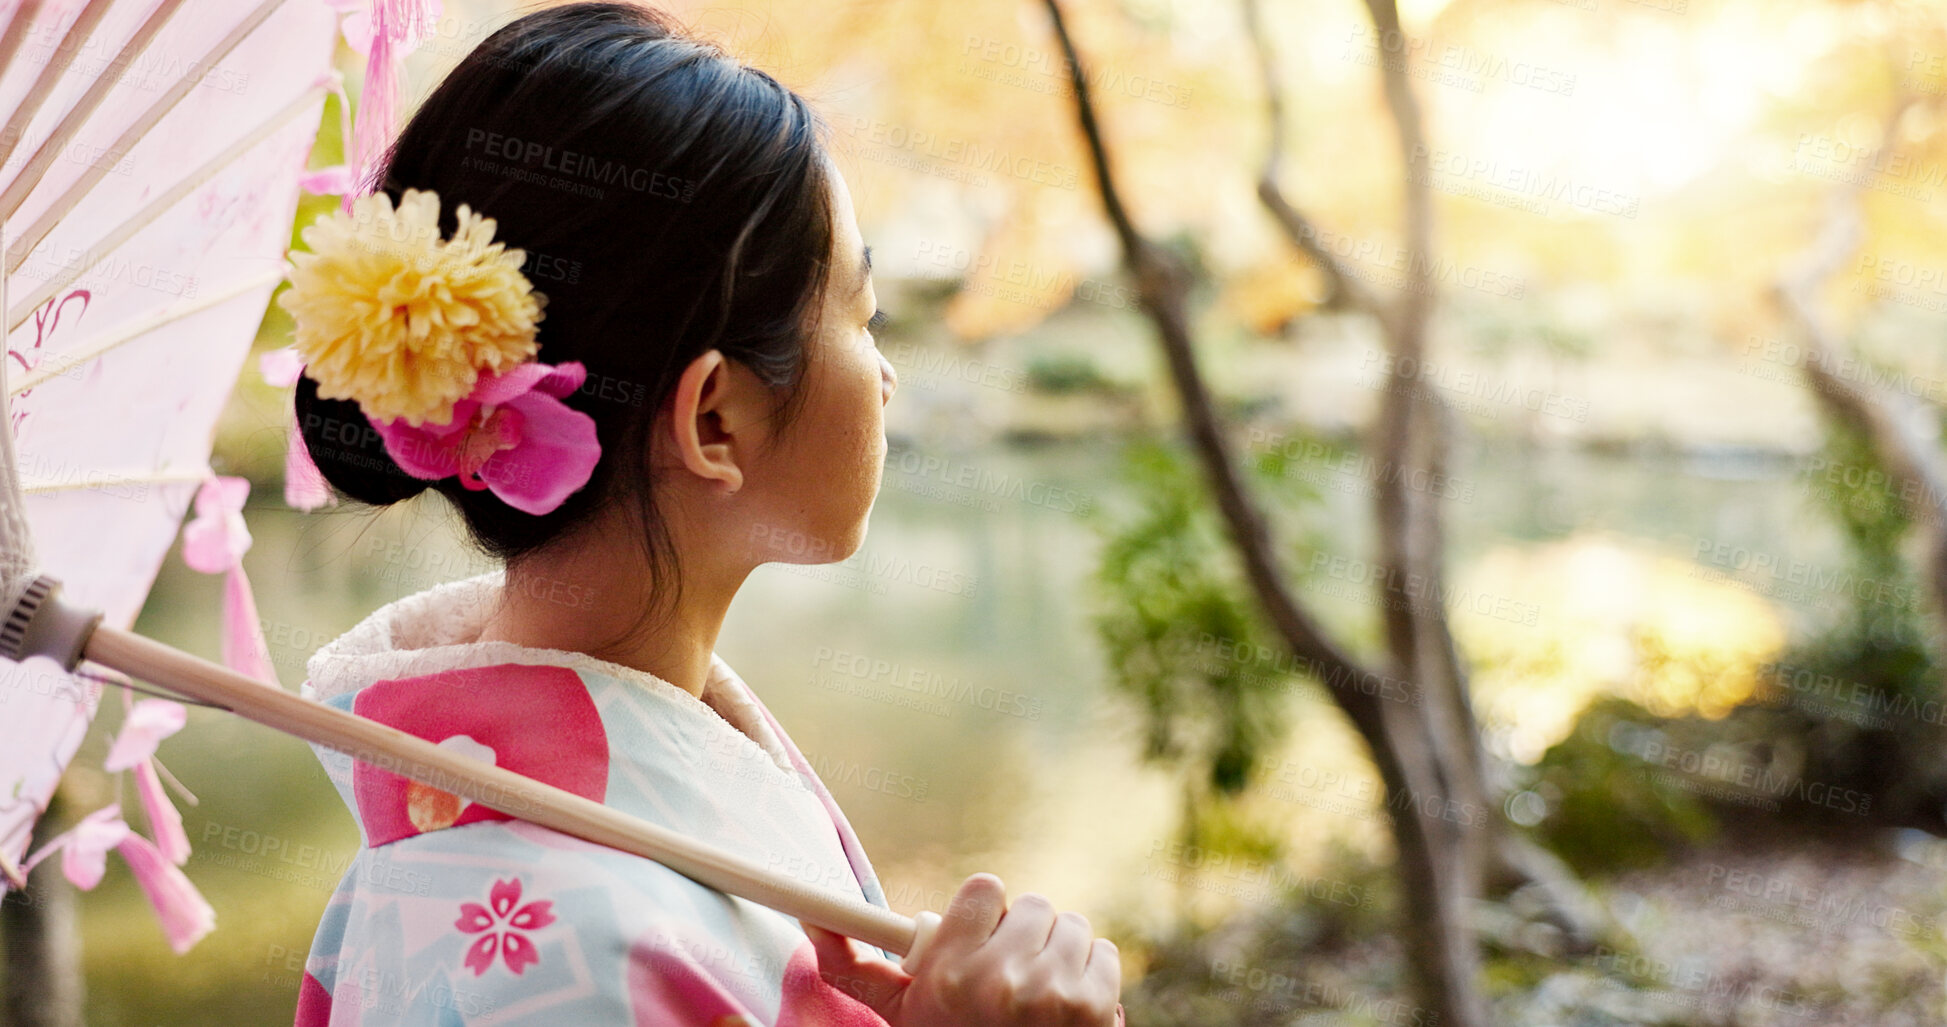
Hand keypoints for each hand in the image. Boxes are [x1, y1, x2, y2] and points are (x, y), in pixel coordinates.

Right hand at [807, 873, 1122, 1025]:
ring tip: (1037, 997)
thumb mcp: (900, 1015)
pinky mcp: (1094, 1007)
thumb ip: (855, 966)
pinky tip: (1066, 1009)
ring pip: (1071, 926)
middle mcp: (999, 977)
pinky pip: (1103, 955)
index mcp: (946, 972)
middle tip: (1010, 974)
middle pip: (1032, 905)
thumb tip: (810, 919)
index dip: (986, 914)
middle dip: (1024, 936)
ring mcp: (1052, 991)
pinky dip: (1090, 977)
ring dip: (1059, 955)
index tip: (982, 937)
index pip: (986, 888)